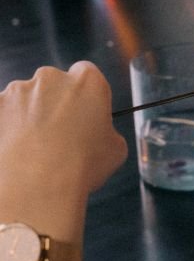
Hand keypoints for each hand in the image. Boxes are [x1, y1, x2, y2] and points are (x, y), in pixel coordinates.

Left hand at [0, 62, 126, 244]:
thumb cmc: (80, 167)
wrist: (36, 186)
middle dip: (55, 103)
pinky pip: (3, 112)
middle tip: (59, 134)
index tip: (85, 114)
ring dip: (29, 115)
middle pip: (54, 84)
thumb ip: (107, 132)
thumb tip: (101, 135)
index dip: (85, 95)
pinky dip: (7, 126)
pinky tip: (16, 149)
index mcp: (87, 82)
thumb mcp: (115, 151)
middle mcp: (51, 78)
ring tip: (34, 149)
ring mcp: (18, 90)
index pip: (88, 74)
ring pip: (26, 98)